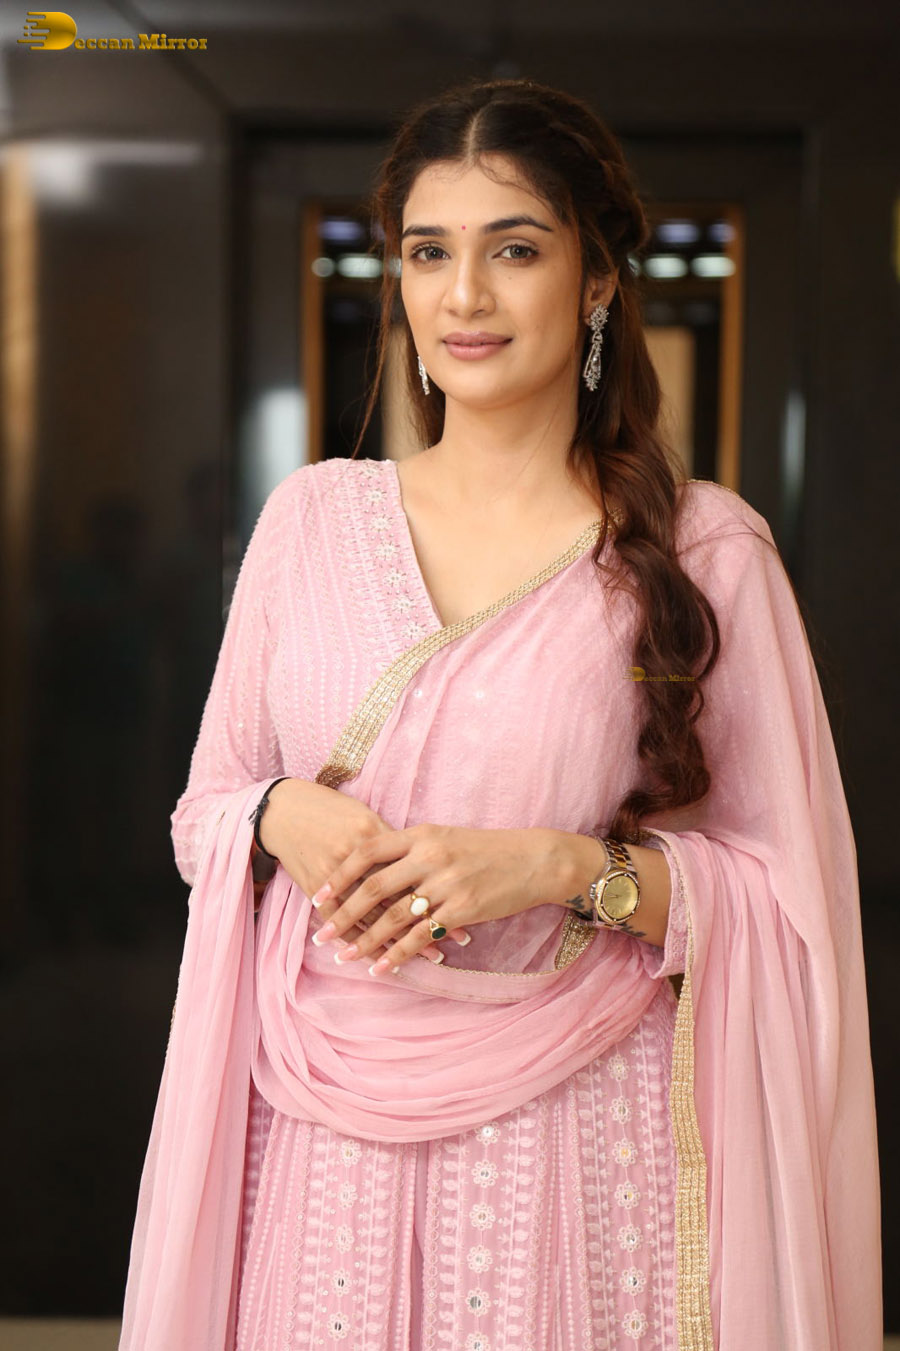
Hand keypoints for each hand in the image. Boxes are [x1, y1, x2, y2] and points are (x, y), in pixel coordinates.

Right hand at [256, 778, 452, 959]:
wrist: (282, 811)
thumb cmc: (330, 811)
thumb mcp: (365, 817)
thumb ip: (394, 843)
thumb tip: (425, 868)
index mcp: (371, 832)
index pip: (410, 870)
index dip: (436, 893)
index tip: (463, 911)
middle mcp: (354, 855)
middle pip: (394, 895)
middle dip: (425, 922)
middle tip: (450, 944)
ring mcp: (332, 873)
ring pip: (371, 916)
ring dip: (397, 942)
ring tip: (422, 958)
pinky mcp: (315, 887)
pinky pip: (343, 922)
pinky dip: (363, 942)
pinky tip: (380, 958)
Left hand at [309, 823, 576, 975]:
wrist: (533, 859)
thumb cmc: (488, 849)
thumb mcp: (446, 837)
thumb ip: (413, 849)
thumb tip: (377, 869)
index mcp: (420, 835)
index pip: (367, 852)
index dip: (339, 874)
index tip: (319, 894)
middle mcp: (428, 857)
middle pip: (373, 888)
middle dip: (342, 914)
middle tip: (321, 933)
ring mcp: (445, 884)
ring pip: (394, 918)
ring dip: (365, 941)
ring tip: (344, 957)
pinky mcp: (462, 909)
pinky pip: (421, 937)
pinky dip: (398, 955)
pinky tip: (382, 968)